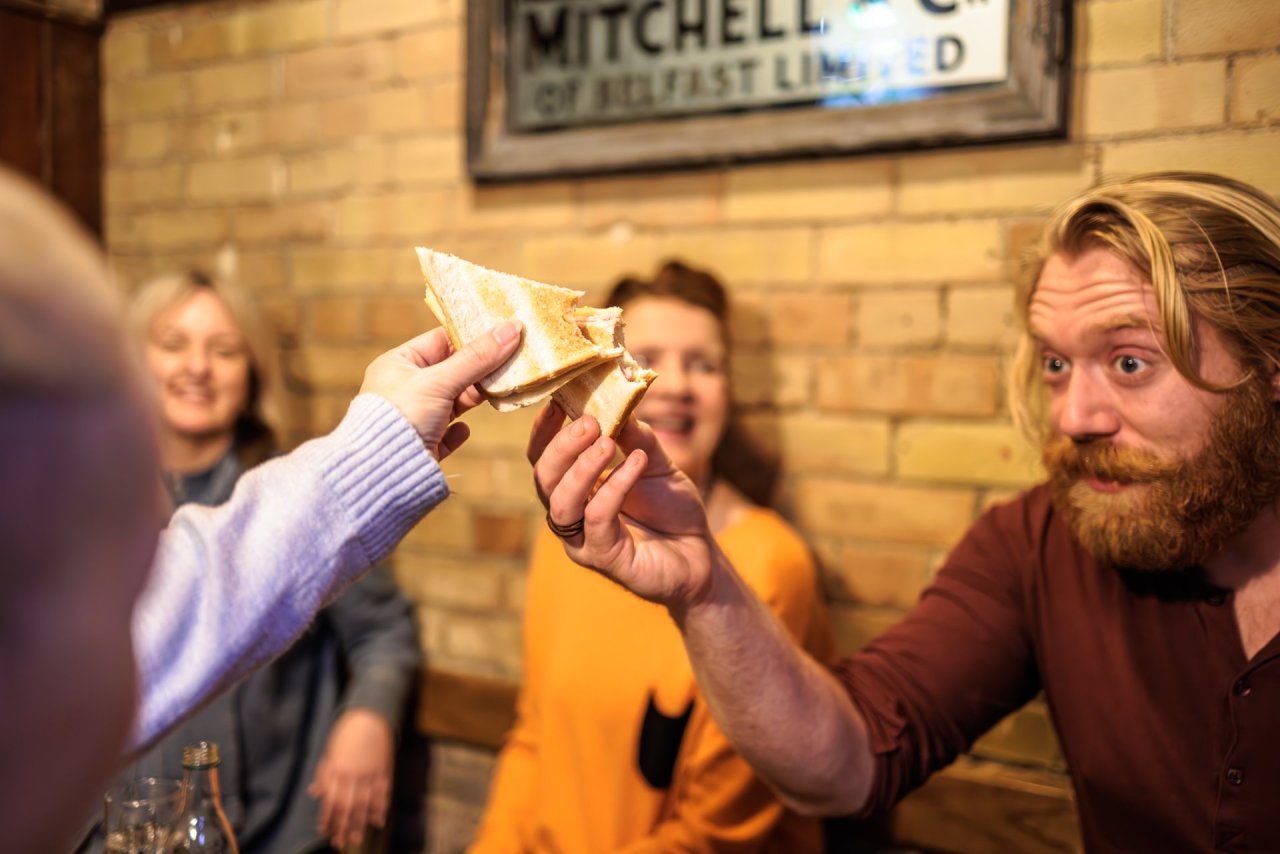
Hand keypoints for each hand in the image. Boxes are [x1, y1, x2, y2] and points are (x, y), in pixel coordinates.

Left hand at [308, 708, 394, 848]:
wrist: (370, 715)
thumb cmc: (346, 732)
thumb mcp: (329, 751)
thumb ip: (323, 773)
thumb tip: (314, 793)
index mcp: (336, 769)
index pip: (330, 800)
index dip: (327, 818)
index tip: (324, 831)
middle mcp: (352, 774)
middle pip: (346, 806)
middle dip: (342, 826)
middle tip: (340, 843)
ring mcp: (370, 773)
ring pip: (364, 804)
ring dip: (360, 823)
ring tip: (356, 838)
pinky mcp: (384, 770)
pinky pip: (382, 793)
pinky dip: (381, 808)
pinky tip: (378, 821)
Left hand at [359, 322, 520, 459]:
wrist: (383, 473)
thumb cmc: (402, 416)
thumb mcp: (440, 381)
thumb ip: (476, 357)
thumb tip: (511, 328)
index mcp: (398, 364)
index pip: (440, 340)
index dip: (471, 335)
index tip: (503, 331)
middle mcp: (405, 388)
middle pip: (452, 370)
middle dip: (480, 368)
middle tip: (514, 359)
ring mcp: (414, 417)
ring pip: (453, 401)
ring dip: (475, 397)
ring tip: (502, 390)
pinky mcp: (422, 445)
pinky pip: (446, 432)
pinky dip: (458, 430)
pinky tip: (464, 430)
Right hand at [528, 405, 716, 611]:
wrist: (700, 554)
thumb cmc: (671, 509)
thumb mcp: (654, 462)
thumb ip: (636, 436)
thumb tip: (618, 400)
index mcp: (575, 487)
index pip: (543, 457)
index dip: (545, 430)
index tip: (558, 400)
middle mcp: (570, 514)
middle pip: (544, 477)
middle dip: (562, 447)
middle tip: (589, 422)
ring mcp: (583, 540)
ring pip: (561, 503)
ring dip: (581, 468)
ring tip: (607, 443)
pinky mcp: (605, 559)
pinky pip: (598, 519)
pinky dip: (615, 487)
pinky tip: (637, 464)